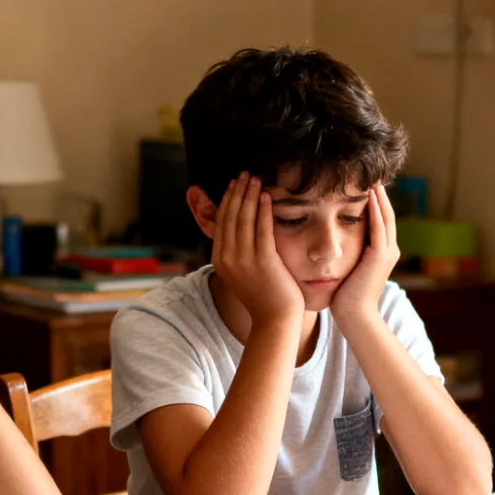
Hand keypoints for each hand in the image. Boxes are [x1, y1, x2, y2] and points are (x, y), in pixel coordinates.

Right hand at [211, 174, 302, 329]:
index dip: (227, 199)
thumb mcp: (242, 273)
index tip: (235, 184)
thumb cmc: (263, 296)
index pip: (221, 222)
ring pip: (244, 219)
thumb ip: (237, 252)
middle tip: (245, 173)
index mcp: (220, 259)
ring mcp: (244, 260)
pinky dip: (263, 210)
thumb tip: (238, 231)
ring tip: (255, 178)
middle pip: (230, 216)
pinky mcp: (264, 261)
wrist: (274, 320)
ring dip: (249, 195)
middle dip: (237, 192)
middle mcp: (228, 258)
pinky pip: (262, 229)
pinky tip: (267, 196)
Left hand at [332, 183, 399, 327]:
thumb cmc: (345, 297)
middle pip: (387, 215)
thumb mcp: (347, 270)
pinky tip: (369, 195)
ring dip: (379, 198)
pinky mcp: (379, 256)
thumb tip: (331, 244)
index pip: (381, 221)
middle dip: (380, 196)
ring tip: (372, 180)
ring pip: (386, 217)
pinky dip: (375, 210)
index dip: (375, 203)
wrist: (354, 316)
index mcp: (381, 253)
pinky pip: (379, 227)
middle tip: (373, 176)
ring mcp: (387, 252)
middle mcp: (389, 250)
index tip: (365, 186)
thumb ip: (345, 254)